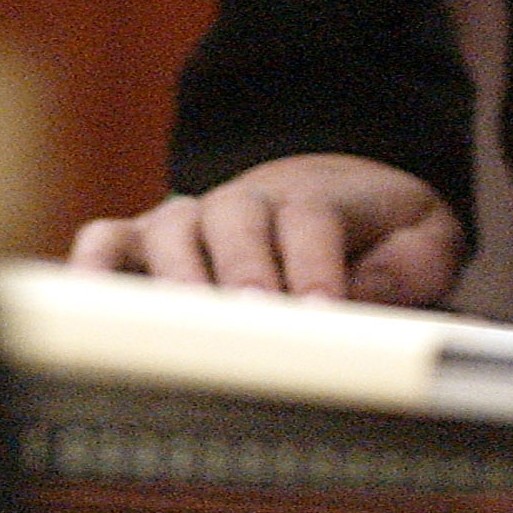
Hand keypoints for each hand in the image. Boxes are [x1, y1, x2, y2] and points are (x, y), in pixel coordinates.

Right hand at [69, 153, 464, 302]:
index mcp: (314, 196)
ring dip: (176, 275)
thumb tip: (369, 290)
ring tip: (181, 324)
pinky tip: (88, 305)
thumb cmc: (376, 229)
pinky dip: (91, 265)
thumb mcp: (424, 233)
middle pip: (238, 218)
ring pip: (172, 228)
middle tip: (253, 320)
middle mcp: (245, 202)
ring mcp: (188, 218)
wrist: (326, 188)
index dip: (316, 265)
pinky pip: (107, 240)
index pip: (311, 218)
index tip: (321, 314)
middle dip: (245, 271)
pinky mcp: (142, 243)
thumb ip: (415, 260)